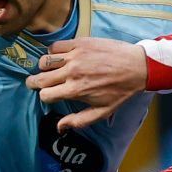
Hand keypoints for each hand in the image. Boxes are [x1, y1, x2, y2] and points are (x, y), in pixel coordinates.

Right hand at [27, 38, 148, 130]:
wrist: (137, 67)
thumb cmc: (120, 91)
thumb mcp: (102, 112)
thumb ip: (78, 121)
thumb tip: (59, 127)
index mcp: (75, 91)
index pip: (45, 94)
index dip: (44, 96)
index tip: (48, 95)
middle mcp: (71, 73)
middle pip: (40, 78)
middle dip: (34, 82)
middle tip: (33, 82)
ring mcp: (75, 56)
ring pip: (45, 60)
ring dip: (43, 67)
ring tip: (48, 69)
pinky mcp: (80, 43)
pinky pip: (56, 46)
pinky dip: (53, 52)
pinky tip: (59, 56)